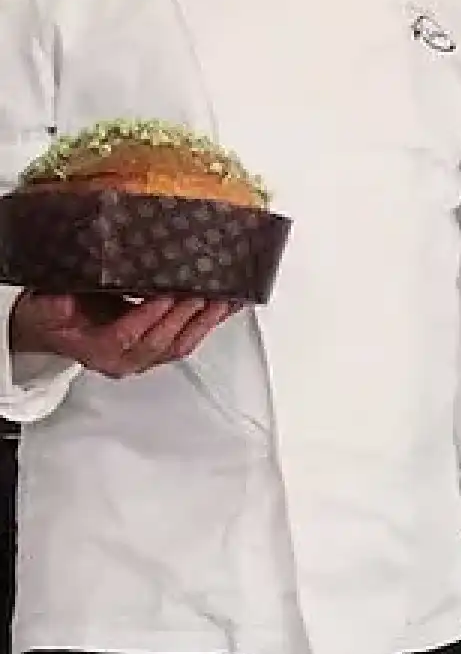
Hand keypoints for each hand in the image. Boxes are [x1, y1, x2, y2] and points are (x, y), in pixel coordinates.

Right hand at [7, 292, 237, 378]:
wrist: (52, 330)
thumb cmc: (50, 317)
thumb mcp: (42, 307)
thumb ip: (52, 305)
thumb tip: (63, 300)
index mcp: (94, 350)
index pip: (124, 337)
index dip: (146, 317)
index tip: (165, 296)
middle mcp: (122, 360)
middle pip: (159, 343)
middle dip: (183, 317)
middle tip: (202, 293)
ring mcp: (143, 359)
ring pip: (178, 346)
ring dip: (203, 323)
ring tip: (223, 299)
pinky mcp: (158, 350)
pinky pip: (186, 340)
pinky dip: (207, 323)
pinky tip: (226, 306)